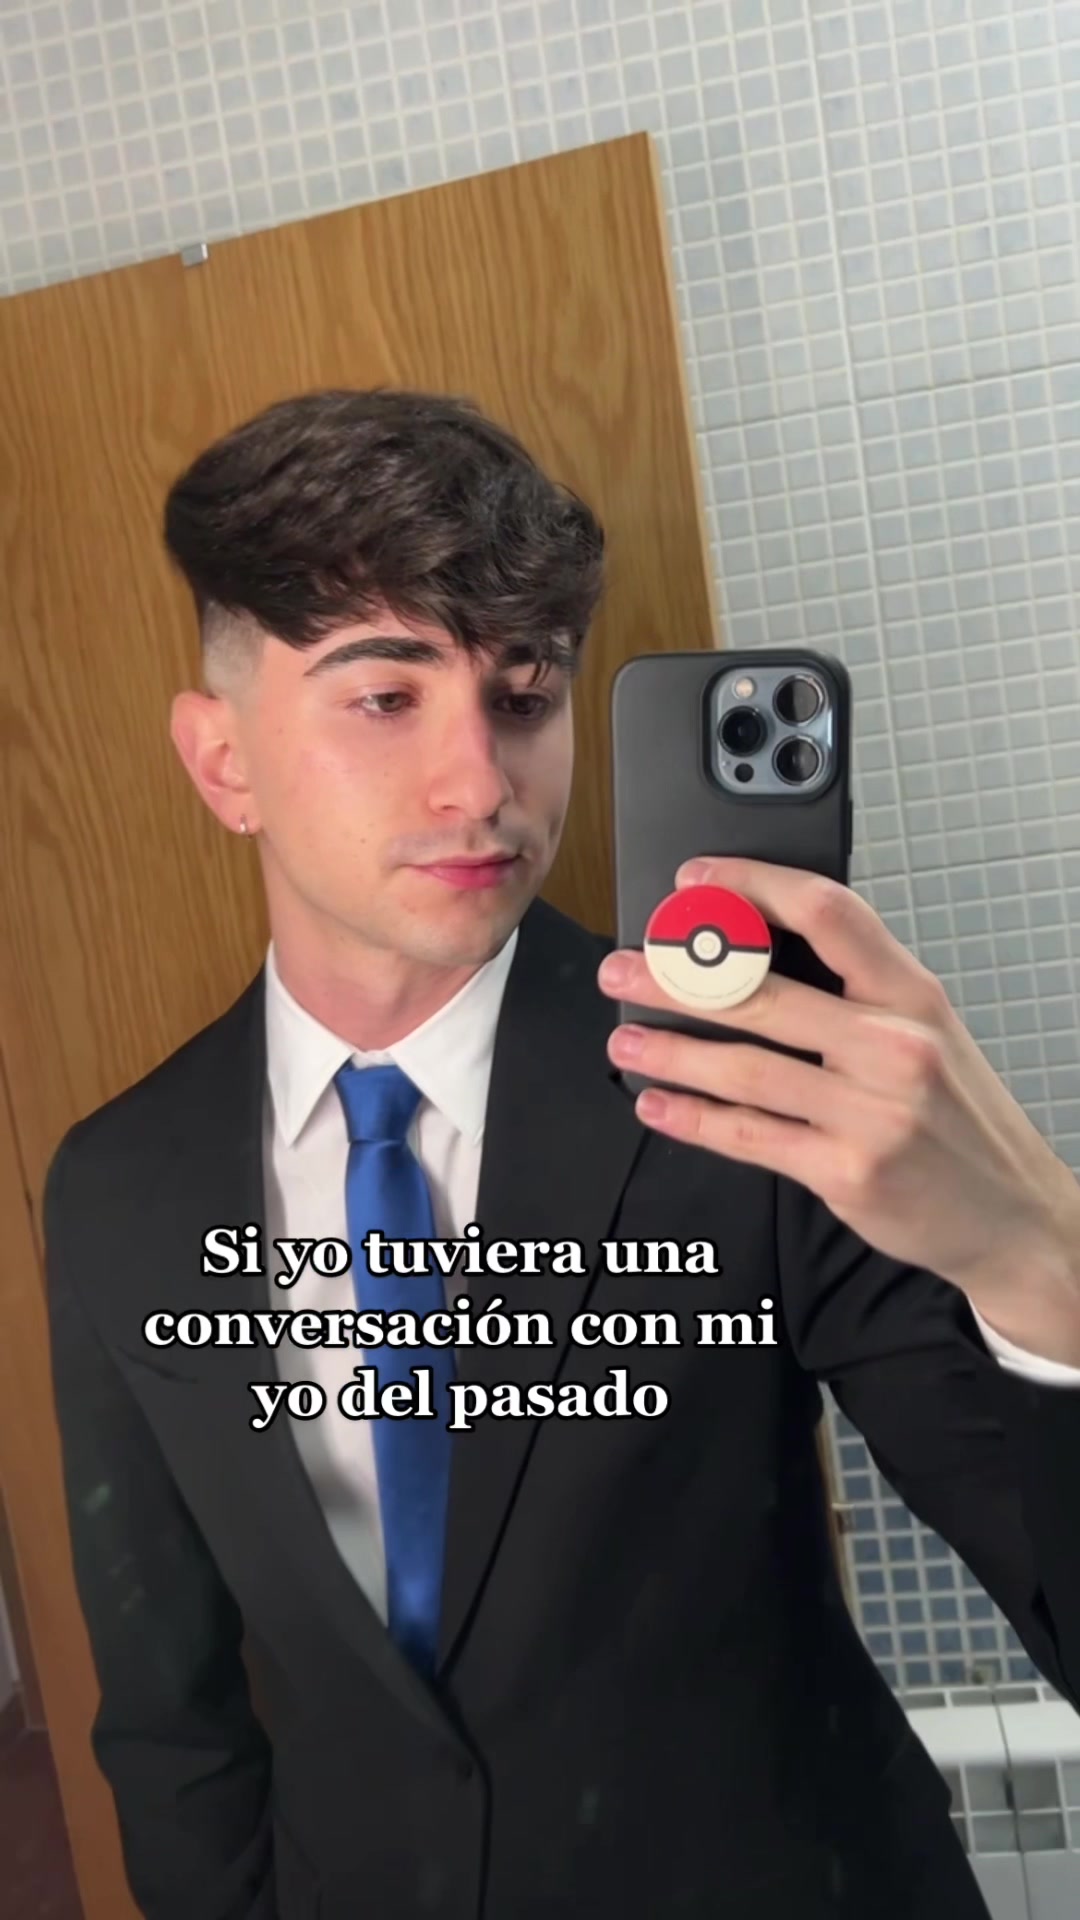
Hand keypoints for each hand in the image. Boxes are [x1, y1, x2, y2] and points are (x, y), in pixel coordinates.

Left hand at [597, 857, 1079, 1351]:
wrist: (1012, 1214)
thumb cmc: (958, 1118)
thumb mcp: (928, 1032)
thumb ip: (855, 991)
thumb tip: (749, 952)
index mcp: (912, 994)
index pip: (828, 912)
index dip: (752, 886)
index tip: (696, 882)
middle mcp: (895, 1046)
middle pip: (764, 992)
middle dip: (677, 977)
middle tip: (624, 968)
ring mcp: (871, 1112)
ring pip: (745, 1068)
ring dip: (671, 1052)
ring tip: (626, 1042)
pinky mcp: (847, 1171)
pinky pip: (751, 1136)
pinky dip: (694, 1118)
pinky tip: (659, 1104)